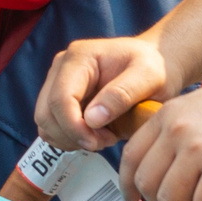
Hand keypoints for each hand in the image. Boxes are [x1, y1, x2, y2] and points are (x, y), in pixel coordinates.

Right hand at [36, 35, 174, 150]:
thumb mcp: (149, 76)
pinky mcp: (60, 98)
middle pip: (46, 113)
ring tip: (104, 137)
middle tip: (106, 140)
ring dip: (71, 138)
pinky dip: (70, 138)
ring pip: (45, 123)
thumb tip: (92, 119)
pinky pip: (52, 127)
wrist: (156, 61)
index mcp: (79, 58)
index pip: (60, 99)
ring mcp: (57, 82)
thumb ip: (122, 94)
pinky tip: (95, 135)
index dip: (74, 127)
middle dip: (73, 135)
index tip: (99, 142)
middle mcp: (61, 67)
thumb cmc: (155, 66)